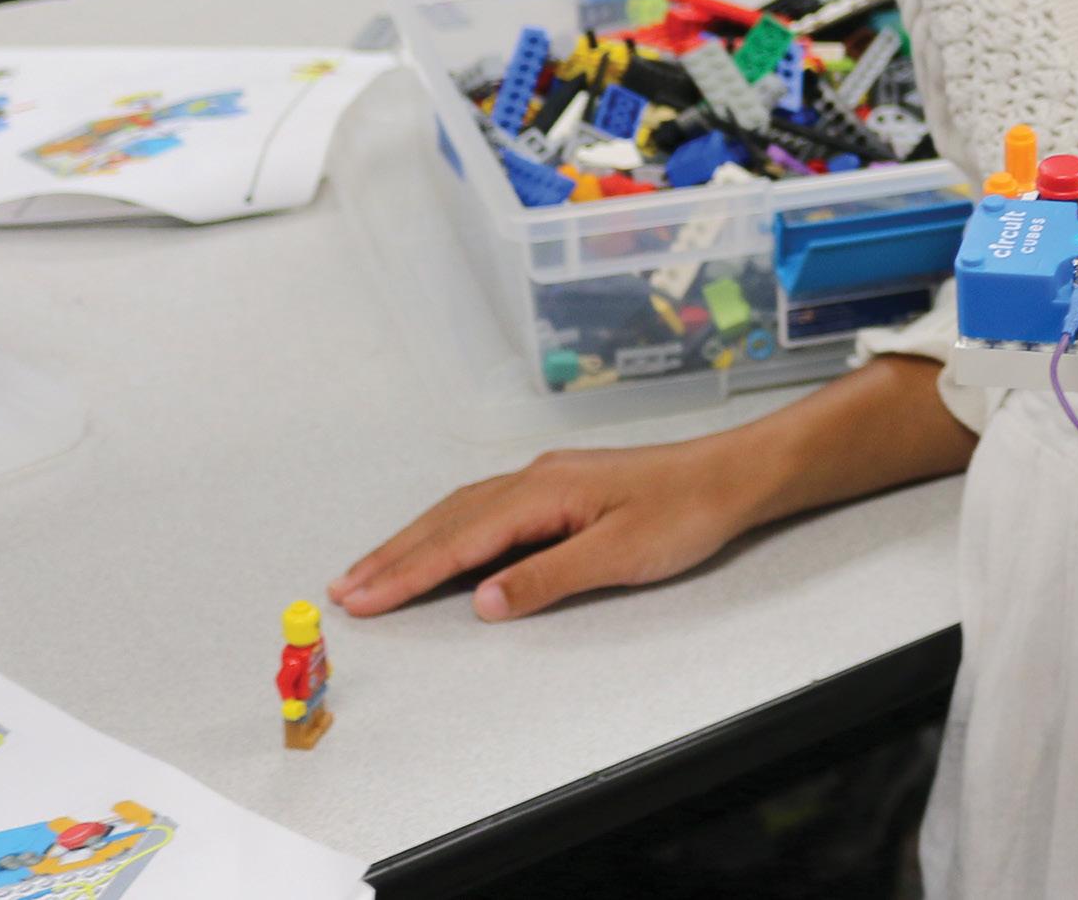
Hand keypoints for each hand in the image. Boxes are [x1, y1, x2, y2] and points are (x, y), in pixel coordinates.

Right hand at [329, 435, 765, 621]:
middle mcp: (536, 478)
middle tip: (343, 590)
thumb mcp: (619, 555)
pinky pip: (488, 509)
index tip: (360, 598)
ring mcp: (548, 479)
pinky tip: (442, 544)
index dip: (407, 571)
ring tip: (374, 571)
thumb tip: (482, 600)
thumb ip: (547, 578)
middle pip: (449, 520)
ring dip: (416, 542)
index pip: (460, 539)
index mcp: (544, 491)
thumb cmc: (686, 512)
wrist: (733, 477)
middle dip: (394, 556)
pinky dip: (451, 530)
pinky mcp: (563, 488)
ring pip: (464, 511)